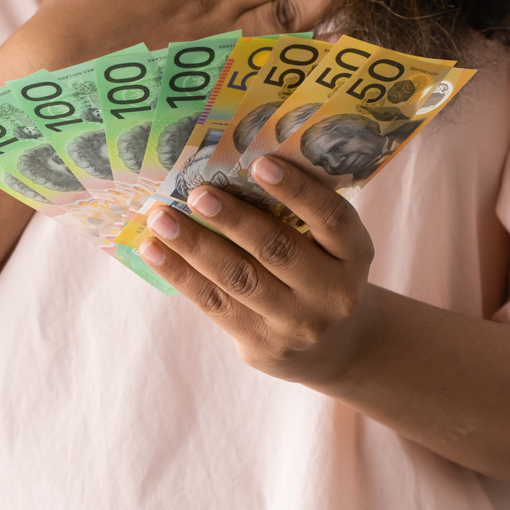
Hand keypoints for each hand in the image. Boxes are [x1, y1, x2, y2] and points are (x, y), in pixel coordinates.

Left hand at [138, 154, 376, 385]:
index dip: (298, 190)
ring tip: (161, 218)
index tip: (260, 162)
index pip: (332, 218)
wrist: (337, 348)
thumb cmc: (323, 272)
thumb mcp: (332, 246)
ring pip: (239, 279)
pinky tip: (155, 251)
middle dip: (233, 220)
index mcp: (354, 254)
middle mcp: (332, 292)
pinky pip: (215, 304)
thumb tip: (231, 165)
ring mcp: (296, 323)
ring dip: (195, 246)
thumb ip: (300, 214)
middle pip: (278, 250)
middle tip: (197, 193)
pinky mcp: (262, 344)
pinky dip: (181, 274)